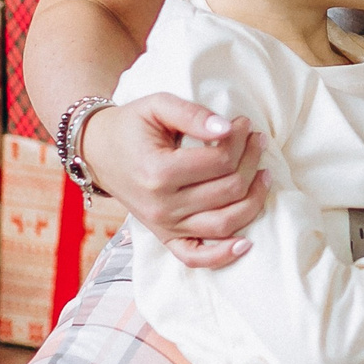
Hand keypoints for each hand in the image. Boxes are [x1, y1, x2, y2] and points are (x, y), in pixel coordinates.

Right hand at [80, 92, 269, 267]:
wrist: (99, 151)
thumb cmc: (131, 126)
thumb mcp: (157, 106)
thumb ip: (192, 114)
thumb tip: (228, 127)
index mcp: (158, 172)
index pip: (219, 161)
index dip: (239, 139)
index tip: (243, 123)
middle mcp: (161, 205)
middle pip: (228, 190)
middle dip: (251, 161)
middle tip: (257, 140)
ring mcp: (164, 226)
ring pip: (224, 223)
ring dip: (253, 200)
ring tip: (264, 174)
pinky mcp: (165, 237)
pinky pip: (195, 257)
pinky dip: (222, 255)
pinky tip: (247, 243)